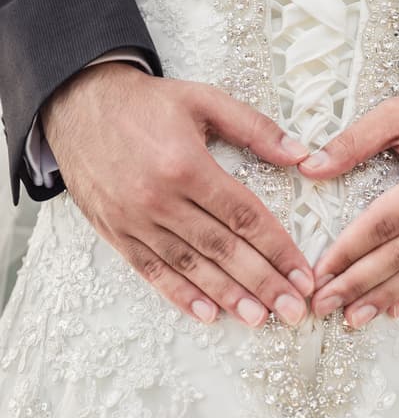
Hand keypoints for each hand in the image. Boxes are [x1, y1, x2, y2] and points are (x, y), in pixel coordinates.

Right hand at [41, 63, 313, 326]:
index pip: (244, 216)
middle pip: (222, 249)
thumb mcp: (203, 100)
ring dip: (227, 296)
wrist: (77, 103)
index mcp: (187, 165)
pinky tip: (206, 313)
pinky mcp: (115, 231)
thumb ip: (255, 127)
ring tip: (258, 318)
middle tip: (292, 310)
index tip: (303, 274)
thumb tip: (301, 155)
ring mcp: (134, 219)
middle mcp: (160, 198)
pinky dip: (179, 294)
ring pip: (189, 266)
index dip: (278, 249)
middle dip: (263, 283)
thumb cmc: (145, 103)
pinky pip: (151, 270)